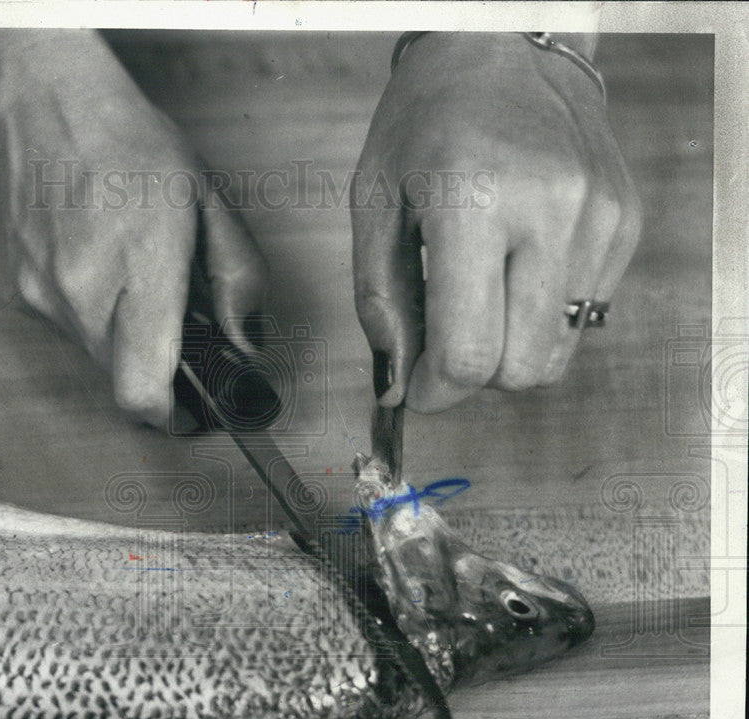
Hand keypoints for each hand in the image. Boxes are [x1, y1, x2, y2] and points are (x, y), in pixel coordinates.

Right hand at [0, 29, 266, 429]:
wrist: (45, 102)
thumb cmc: (132, 145)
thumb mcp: (210, 204)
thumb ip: (238, 281)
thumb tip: (245, 343)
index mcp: (140, 268)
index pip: (143, 388)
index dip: (169, 417)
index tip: (189, 414)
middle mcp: (82, 291)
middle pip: (123, 381)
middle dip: (156, 373)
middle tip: (177, 334)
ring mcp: (43, 294)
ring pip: (95, 358)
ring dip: (124, 342)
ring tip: (136, 282)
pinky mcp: (20, 290)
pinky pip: (68, 330)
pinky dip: (93, 316)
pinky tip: (100, 265)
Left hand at [351, 32, 641, 412]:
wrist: (506, 46)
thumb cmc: (427, 121)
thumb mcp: (374, 203)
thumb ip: (379, 301)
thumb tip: (396, 386)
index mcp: (476, 203)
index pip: (469, 353)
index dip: (437, 391)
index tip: (418, 389)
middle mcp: (551, 212)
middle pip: (520, 369)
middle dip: (473, 376)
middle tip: (444, 342)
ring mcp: (598, 217)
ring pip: (557, 356)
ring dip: (510, 351)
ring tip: (481, 299)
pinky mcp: (625, 222)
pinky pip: (584, 318)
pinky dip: (542, 318)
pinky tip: (517, 270)